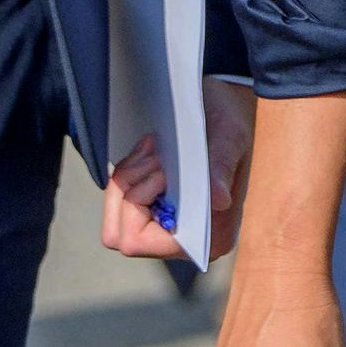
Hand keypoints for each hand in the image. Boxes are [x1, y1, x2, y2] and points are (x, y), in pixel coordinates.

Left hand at [100, 80, 256, 261]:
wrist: (224, 105)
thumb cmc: (231, 121)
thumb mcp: (229, 139)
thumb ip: (220, 170)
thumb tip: (219, 201)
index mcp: (211, 236)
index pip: (142, 241)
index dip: (138, 207)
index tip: (164, 172)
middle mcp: (186, 240)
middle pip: (120, 235)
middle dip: (129, 192)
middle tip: (156, 159)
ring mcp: (166, 229)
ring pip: (114, 221)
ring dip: (127, 181)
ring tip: (155, 152)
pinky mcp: (154, 213)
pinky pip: (118, 206)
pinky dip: (127, 176)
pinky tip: (150, 154)